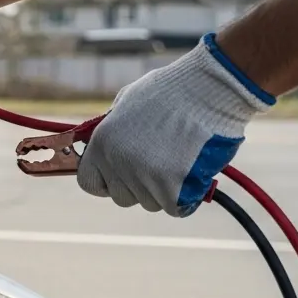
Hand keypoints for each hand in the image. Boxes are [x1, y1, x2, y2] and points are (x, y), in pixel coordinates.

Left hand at [77, 33, 274, 215]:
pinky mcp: (173, 190)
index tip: (120, 177)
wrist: (208, 90)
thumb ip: (113, 131)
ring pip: (151, 203)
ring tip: (180, 159)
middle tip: (160, 164)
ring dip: (164, 190)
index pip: (88, 182)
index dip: (105, 183)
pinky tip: (194, 173)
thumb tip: (105, 147)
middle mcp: (118, 163)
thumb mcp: (128, 103)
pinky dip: (186, 197)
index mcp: (102, 143)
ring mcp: (144, 178)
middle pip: (122, 197)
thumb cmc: (172, 91)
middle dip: (138, 187)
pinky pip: (175, 208)